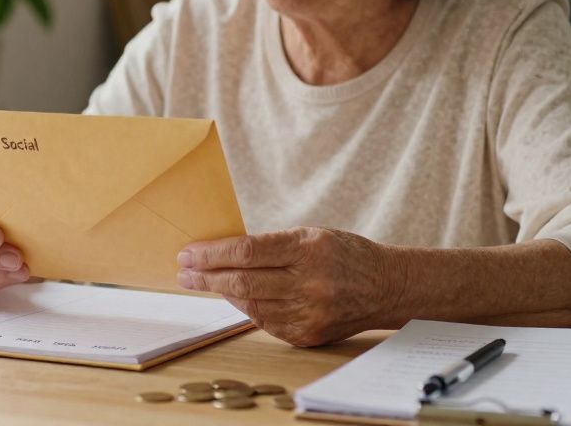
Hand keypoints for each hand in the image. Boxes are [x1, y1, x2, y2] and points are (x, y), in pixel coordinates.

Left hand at [176, 227, 395, 346]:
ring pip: (250, 305)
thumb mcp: (310, 235)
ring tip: (202, 281)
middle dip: (206, 276)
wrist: (386, 286)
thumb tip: (221, 253)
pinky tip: (233, 296)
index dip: (212, 254)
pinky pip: (265, 322)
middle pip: (243, 281)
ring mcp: (309, 313)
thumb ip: (271, 245)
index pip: (247, 252)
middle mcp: (309, 283)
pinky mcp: (308, 335)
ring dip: (222, 292)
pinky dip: (246, 308)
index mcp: (308, 249)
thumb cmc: (343, 253)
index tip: (188, 253)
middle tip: (184, 271)